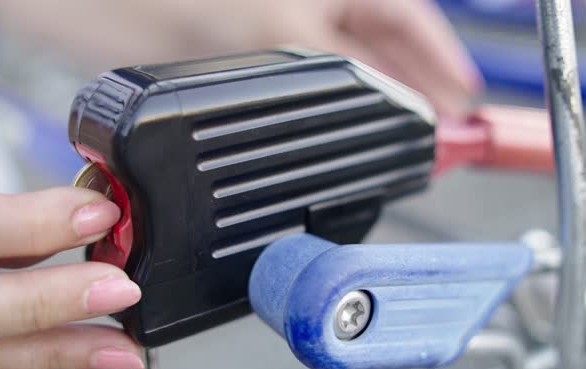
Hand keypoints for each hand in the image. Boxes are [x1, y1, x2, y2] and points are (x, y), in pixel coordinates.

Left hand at [165, 0, 482, 116]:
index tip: (465, 95)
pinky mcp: (260, 55)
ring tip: (406, 139)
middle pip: (386, 45)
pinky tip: (348, 133)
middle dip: (415, 86)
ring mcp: (288, 26)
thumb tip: (398, 102)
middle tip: (443, 129)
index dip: (441, 58)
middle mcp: (318, 1)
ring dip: (379, 100)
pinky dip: (336, 109)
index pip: (408, 17)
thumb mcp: (291, 29)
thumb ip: (351, 70)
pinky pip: (313, 86)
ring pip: (352, 68)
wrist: (120, 10)